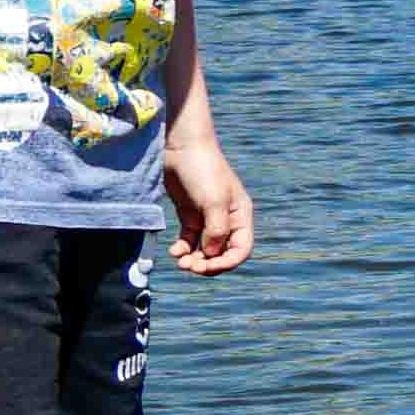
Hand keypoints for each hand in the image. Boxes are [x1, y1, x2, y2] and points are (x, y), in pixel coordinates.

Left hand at [163, 136, 255, 274]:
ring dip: (194, 259)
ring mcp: (207, 218)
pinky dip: (182, 249)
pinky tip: (174, 250)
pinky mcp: (189, 215)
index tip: (208, 267)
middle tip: (190, 267)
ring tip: (180, 261)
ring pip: (204, 249)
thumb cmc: (203, 170)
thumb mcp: (214, 202)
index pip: (241, 249)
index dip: (227, 263)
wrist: (181, 147)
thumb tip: (211, 254)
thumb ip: (216, 231)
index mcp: (241, 216)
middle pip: (222, 252)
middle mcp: (227, 219)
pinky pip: (189, 240)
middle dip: (208, 263)